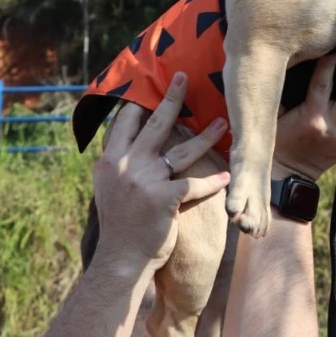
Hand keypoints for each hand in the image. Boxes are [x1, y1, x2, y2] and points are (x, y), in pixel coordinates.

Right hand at [93, 73, 229, 278]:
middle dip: (172, 98)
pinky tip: (227, 175)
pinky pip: (195, 184)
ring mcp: (145, 181)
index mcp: (111, 160)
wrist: (121, 259)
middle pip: (156, 124)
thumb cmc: (120, 224)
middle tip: (184, 78)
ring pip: (182, 151)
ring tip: (223, 123)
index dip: (140, 102)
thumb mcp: (108, 188)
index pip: (126, 122)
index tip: (153, 85)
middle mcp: (126, 165)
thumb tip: (124, 142)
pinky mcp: (165, 199)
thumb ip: (117, 164)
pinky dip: (213, 181)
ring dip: (206, 136)